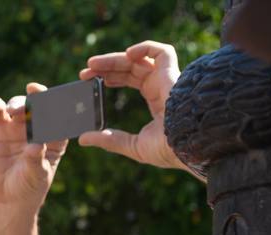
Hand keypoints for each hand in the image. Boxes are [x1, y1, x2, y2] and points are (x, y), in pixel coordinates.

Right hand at [0, 85, 67, 212]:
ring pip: (19, 107)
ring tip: (12, 111)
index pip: (59, 117)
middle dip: (36, 97)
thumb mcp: (36, 175)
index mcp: (54, 137)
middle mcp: (38, 128)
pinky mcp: (0, 131)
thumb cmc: (29, 187)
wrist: (8, 198)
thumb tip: (35, 145)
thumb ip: (36, 160)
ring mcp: (19, 128)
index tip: (54, 99)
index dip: (58, 104)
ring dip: (16, 103)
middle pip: (38, 106)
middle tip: (32, 94)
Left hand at [78, 41, 189, 173]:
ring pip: (140, 58)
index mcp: (156, 99)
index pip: (130, 79)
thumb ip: (109, 140)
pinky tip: (125, 56)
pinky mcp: (173, 75)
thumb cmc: (168, 150)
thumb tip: (82, 139)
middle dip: (107, 66)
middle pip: (131, 67)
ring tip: (93, 64)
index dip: (110, 76)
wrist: (187, 147)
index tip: (89, 80)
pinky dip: (144, 48)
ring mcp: (168, 78)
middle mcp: (161, 85)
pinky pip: (162, 52)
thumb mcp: (133, 146)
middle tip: (84, 72)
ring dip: (115, 58)